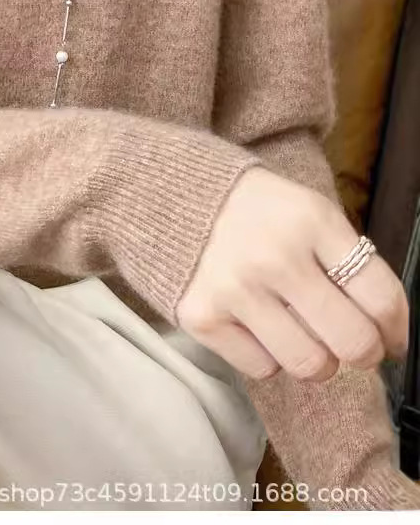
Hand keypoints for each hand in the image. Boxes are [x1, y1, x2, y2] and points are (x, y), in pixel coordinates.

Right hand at [175, 166, 409, 380]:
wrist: (162, 190)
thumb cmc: (247, 205)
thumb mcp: (303, 208)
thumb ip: (342, 256)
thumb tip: (386, 325)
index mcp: (310, 219)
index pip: (380, 296)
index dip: (396, 329)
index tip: (392, 337)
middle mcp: (275, 255)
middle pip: (353, 341)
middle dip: (363, 352)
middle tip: (353, 346)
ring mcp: (235, 289)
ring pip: (311, 365)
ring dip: (318, 360)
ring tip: (305, 338)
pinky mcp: (202, 316)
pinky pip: (262, 368)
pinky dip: (268, 355)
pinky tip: (257, 325)